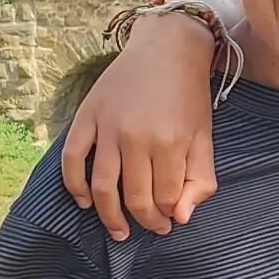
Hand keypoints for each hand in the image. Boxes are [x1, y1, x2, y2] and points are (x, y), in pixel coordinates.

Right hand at [61, 15, 218, 240]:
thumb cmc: (189, 94)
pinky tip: (85, 202)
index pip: (165, 199)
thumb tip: (181, 218)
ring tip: (118, 230)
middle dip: (143, 221)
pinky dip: (75, 186)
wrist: (166, 47)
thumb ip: (200, 179)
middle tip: (149, 228)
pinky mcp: (87, 116)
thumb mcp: (205, 135)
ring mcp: (108, 127)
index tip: (168, 221)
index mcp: (171, 142)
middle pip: (134, 198)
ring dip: (109, 217)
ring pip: (103, 188)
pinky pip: (73, 160)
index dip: (167, 216)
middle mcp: (136, 137)